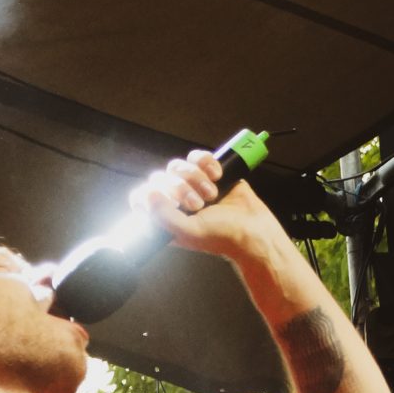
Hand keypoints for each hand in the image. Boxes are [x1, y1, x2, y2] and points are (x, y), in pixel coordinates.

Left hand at [132, 149, 272, 260]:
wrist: (253, 228)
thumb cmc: (222, 235)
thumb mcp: (189, 232)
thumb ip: (163, 216)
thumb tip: (148, 192)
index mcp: (165, 218)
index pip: (140, 198)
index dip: (148, 195)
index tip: (166, 201)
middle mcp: (174, 201)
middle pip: (160, 178)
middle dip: (180, 189)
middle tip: (198, 204)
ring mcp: (191, 185)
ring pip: (177, 166)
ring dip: (196, 178)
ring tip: (212, 194)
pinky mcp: (207, 172)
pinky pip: (196, 156)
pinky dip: (206, 163)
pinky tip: (217, 175)